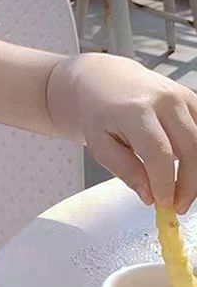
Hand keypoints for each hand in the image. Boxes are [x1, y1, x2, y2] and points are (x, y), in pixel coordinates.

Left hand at [48, 53, 196, 213]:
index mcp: (134, 110)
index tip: (164, 203)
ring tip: (182, 192)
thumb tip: (149, 195)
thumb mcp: (99, 144)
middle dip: (189, 184)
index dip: (165, 182)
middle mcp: (163, 100)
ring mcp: (182, 97)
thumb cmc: (100, 113)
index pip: (158, 152)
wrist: (105, 80)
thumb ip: (124, 169)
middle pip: (191, 149)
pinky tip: (187, 170)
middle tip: (178, 206)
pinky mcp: (192, 99)